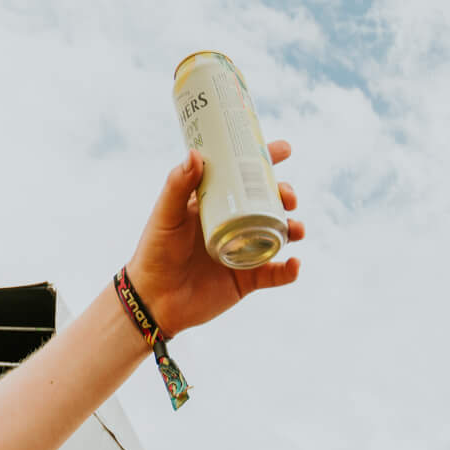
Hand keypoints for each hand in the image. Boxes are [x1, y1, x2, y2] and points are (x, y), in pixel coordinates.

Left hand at [125, 142, 302, 335]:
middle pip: (269, 203)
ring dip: (294, 228)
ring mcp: (243, 251)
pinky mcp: (248, 280)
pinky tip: (295, 264)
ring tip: (296, 229)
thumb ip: (177, 186)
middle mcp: (234, 224)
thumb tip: (196, 153)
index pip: (243, 177)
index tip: (283, 149)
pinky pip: (277, 274)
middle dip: (285, 195)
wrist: (153, 300)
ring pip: (279, 235)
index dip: (265, 162)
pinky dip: (291, 270)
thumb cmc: (154, 253)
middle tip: (287, 197)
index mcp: (215, 205)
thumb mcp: (165, 217)